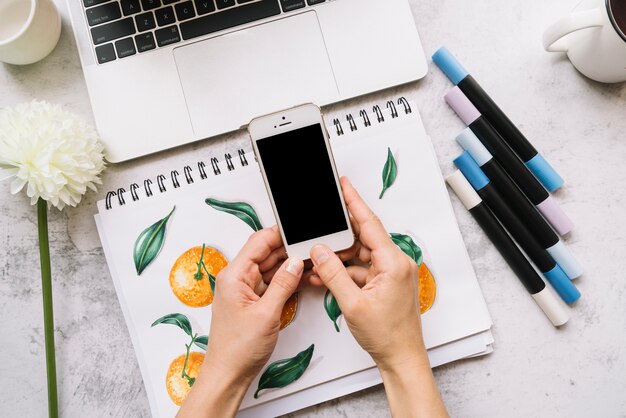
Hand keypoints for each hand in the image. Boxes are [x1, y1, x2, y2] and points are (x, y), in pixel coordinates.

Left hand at [178, 226, 302, 417]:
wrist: (229, 374)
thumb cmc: (238, 349)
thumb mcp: (267, 314)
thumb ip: (284, 284)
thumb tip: (295, 262)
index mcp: (234, 275)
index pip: (259, 242)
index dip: (279, 233)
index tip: (299, 229)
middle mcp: (237, 279)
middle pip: (266, 253)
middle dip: (288, 248)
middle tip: (311, 247)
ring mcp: (245, 289)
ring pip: (270, 268)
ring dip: (288, 265)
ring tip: (310, 261)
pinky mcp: (252, 301)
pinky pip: (271, 283)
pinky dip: (285, 280)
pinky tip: (300, 278)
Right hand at [309, 177, 447, 417]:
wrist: (400, 358)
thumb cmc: (386, 335)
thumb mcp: (352, 303)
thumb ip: (333, 273)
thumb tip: (320, 250)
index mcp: (393, 262)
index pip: (370, 223)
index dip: (354, 202)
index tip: (343, 185)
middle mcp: (395, 263)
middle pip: (362, 238)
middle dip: (338, 236)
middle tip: (318, 231)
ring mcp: (390, 273)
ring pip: (359, 255)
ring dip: (338, 259)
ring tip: (316, 262)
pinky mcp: (385, 283)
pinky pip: (361, 269)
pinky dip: (344, 272)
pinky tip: (325, 276)